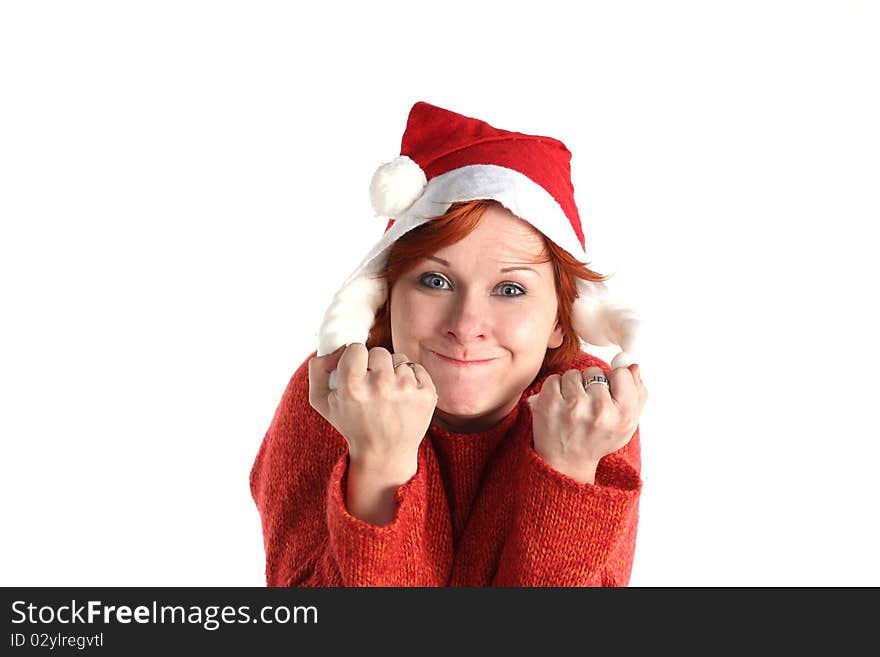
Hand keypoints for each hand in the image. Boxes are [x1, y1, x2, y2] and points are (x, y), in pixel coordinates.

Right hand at [308, 344, 437, 481]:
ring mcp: (407, 390)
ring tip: (388, 395)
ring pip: (400, 359)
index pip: (356, 348)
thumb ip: (318, 369)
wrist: (385, 454)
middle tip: (373, 387)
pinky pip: (417, 369)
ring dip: (394, 373)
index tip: (357, 372)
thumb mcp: (322, 402)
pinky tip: (403, 397)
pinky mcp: (427, 394)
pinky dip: (411, 379)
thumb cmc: (353, 425)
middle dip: (375, 365)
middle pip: (379, 352)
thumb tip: (334, 349)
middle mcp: (381, 385)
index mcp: (353, 386)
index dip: (355, 359)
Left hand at [528, 363, 647, 483]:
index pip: (621, 374)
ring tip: (573, 407)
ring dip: (572, 386)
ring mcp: (573, 407)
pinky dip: (555, 389)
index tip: (607, 394)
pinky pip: (554, 378)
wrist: (566, 461)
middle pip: (595, 371)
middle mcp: (600, 410)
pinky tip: (559, 406)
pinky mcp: (549, 404)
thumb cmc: (598, 439)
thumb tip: (632, 366)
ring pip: (574, 374)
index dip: (613, 381)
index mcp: (623, 415)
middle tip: (588, 405)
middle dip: (590, 384)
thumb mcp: (626, 423)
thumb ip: (637, 392)